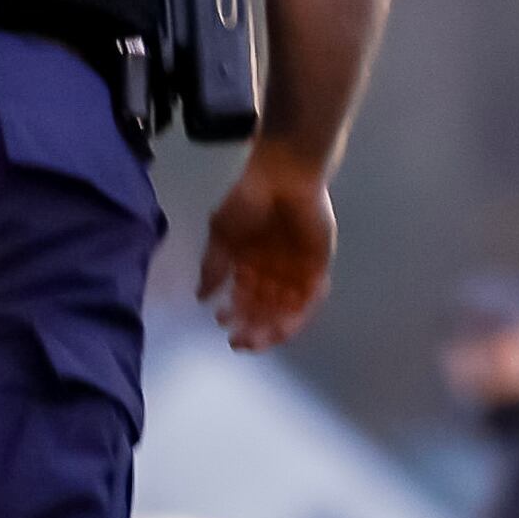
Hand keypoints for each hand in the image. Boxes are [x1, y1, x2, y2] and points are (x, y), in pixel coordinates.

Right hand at [196, 140, 337, 352]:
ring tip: (257, 339)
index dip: (234, 314)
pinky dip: (297, 315)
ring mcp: (296, 270)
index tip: (221, 324)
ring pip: (286, 309)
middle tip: (239, 342)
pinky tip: (282, 326)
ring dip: (273, 328)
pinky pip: (310, 298)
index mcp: (251, 263)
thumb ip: (213, 267)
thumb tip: (201, 297)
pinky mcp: (317, 265)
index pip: (244, 298)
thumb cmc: (249, 200)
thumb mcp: (221, 235)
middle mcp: (273, 271)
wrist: (282, 176)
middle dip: (252, 328)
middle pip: (265, 309)